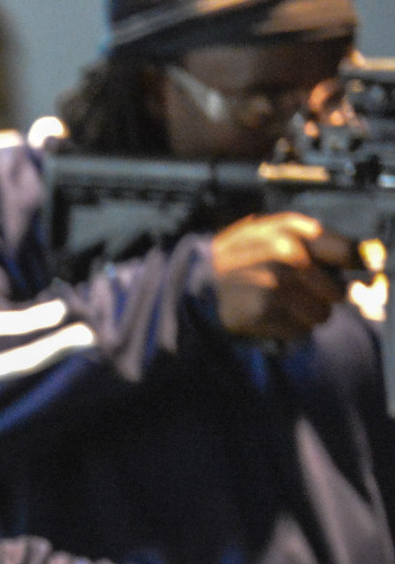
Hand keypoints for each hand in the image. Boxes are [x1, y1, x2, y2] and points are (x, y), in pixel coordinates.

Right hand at [212, 212, 355, 341]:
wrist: (195, 280)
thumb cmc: (239, 256)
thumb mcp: (275, 233)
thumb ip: (317, 242)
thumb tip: (368, 258)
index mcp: (295, 232)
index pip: (350, 251)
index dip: (359, 264)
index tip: (363, 271)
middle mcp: (289, 255)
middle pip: (337, 292)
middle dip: (322, 297)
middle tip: (299, 294)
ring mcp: (276, 284)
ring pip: (320, 315)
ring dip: (305, 317)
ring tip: (281, 307)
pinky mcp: (264, 311)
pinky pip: (298, 331)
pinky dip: (287, 330)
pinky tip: (269, 319)